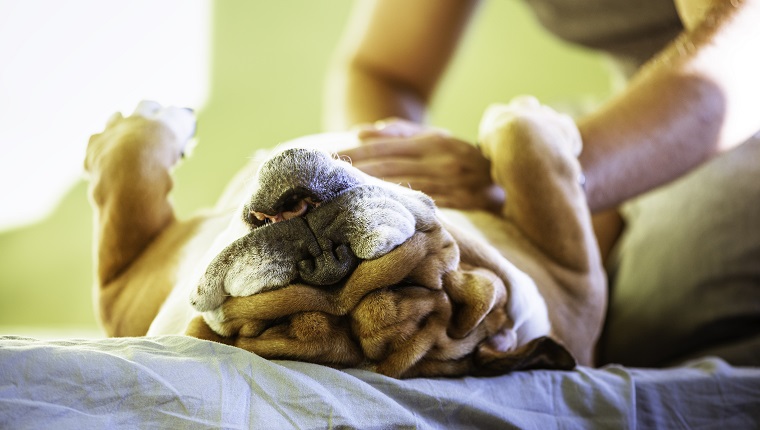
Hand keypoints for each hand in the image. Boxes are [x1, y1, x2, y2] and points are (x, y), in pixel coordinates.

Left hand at [341, 118, 504, 212]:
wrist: (507, 171)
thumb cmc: (457, 155)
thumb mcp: (434, 137)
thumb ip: (400, 132)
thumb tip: (362, 132)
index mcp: (431, 142)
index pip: (384, 149)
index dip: (354, 156)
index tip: (326, 161)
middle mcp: (441, 160)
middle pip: (388, 168)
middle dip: (355, 175)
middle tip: (323, 182)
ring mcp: (453, 183)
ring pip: (404, 189)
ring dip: (372, 194)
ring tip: (340, 200)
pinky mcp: (464, 205)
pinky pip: (428, 208)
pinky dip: (403, 211)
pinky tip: (380, 217)